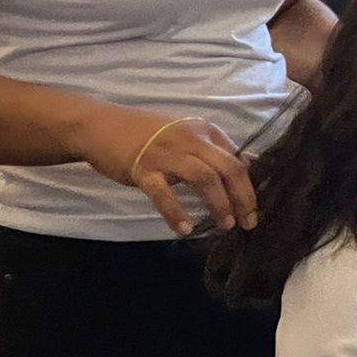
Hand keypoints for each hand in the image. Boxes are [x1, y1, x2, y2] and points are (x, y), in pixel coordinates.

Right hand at [79, 107, 257, 236]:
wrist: (102, 127)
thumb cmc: (148, 134)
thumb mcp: (187, 135)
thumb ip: (215, 149)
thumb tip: (250, 163)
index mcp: (204, 132)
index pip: (236, 159)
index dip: (249, 186)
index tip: (254, 209)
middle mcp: (190, 140)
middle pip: (227, 168)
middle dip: (242, 198)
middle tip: (248, 223)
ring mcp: (166, 155)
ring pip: (204, 178)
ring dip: (219, 204)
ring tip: (225, 224)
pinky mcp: (143, 170)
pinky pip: (163, 194)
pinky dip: (176, 213)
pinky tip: (185, 229)